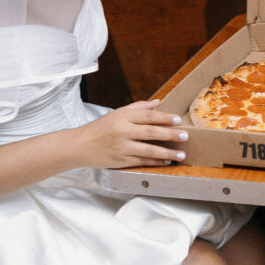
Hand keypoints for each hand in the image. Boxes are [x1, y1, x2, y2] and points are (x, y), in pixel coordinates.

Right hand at [71, 99, 188, 168]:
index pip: (148, 116)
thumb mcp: (117, 113)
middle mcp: (122, 131)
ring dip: (167, 152)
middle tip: (185, 136)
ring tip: (181, 154)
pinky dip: (155, 162)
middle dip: (170, 134)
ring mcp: (121, 147)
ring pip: (148, 150)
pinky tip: (167, 162)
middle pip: (150, 132)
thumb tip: (158, 102)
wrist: (79, 146)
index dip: (164, 117)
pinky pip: (142, 161)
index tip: (178, 120)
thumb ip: (138, 107)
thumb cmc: (100, 128)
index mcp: (122, 117)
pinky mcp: (120, 161)